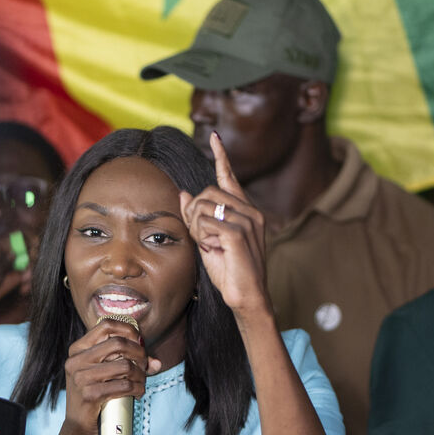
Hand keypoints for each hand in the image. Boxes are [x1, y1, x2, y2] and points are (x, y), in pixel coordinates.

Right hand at [60, 319, 159, 434]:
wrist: (78, 428)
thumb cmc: (95, 396)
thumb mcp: (105, 374)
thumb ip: (127, 362)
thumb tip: (156, 362)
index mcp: (78, 349)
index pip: (105, 325)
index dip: (128, 329)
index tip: (140, 341)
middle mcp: (76, 361)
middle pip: (118, 343)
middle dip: (139, 353)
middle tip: (144, 366)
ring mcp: (81, 378)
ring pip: (125, 366)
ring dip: (141, 375)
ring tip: (141, 383)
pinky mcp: (90, 395)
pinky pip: (125, 385)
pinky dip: (138, 389)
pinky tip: (138, 393)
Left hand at [177, 132, 269, 316]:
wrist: (246, 297)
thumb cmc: (229, 270)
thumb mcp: (208, 239)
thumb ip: (198, 216)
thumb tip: (184, 192)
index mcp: (244, 210)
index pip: (230, 176)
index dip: (221, 156)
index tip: (215, 136)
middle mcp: (249, 210)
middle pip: (206, 192)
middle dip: (194, 214)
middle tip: (203, 238)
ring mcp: (247, 220)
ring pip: (203, 207)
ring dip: (197, 229)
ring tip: (211, 246)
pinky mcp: (238, 233)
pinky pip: (205, 223)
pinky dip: (202, 237)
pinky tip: (215, 250)